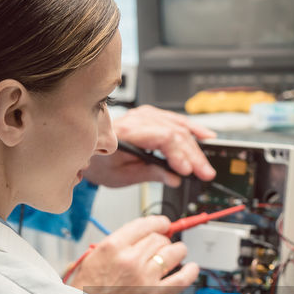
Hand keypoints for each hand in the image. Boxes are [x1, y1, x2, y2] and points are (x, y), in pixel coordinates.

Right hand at [67, 215, 199, 293]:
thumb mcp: (90, 260)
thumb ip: (114, 247)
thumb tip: (135, 239)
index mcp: (112, 247)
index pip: (144, 224)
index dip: (158, 223)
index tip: (163, 224)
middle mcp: (131, 259)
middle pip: (159, 239)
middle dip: (164, 240)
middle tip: (164, 244)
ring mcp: (146, 277)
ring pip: (173, 253)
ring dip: (177, 251)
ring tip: (177, 253)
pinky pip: (182, 278)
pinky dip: (190, 271)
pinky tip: (191, 268)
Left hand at [82, 105, 217, 187]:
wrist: (88, 152)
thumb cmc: (99, 163)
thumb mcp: (122, 176)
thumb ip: (150, 174)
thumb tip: (174, 178)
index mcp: (126, 133)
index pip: (162, 137)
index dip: (178, 154)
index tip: (188, 171)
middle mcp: (136, 119)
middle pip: (173, 132)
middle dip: (192, 155)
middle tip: (204, 173)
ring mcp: (143, 115)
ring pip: (177, 126)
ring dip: (195, 145)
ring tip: (206, 162)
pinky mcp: (150, 117)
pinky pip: (174, 120)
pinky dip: (191, 129)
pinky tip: (204, 136)